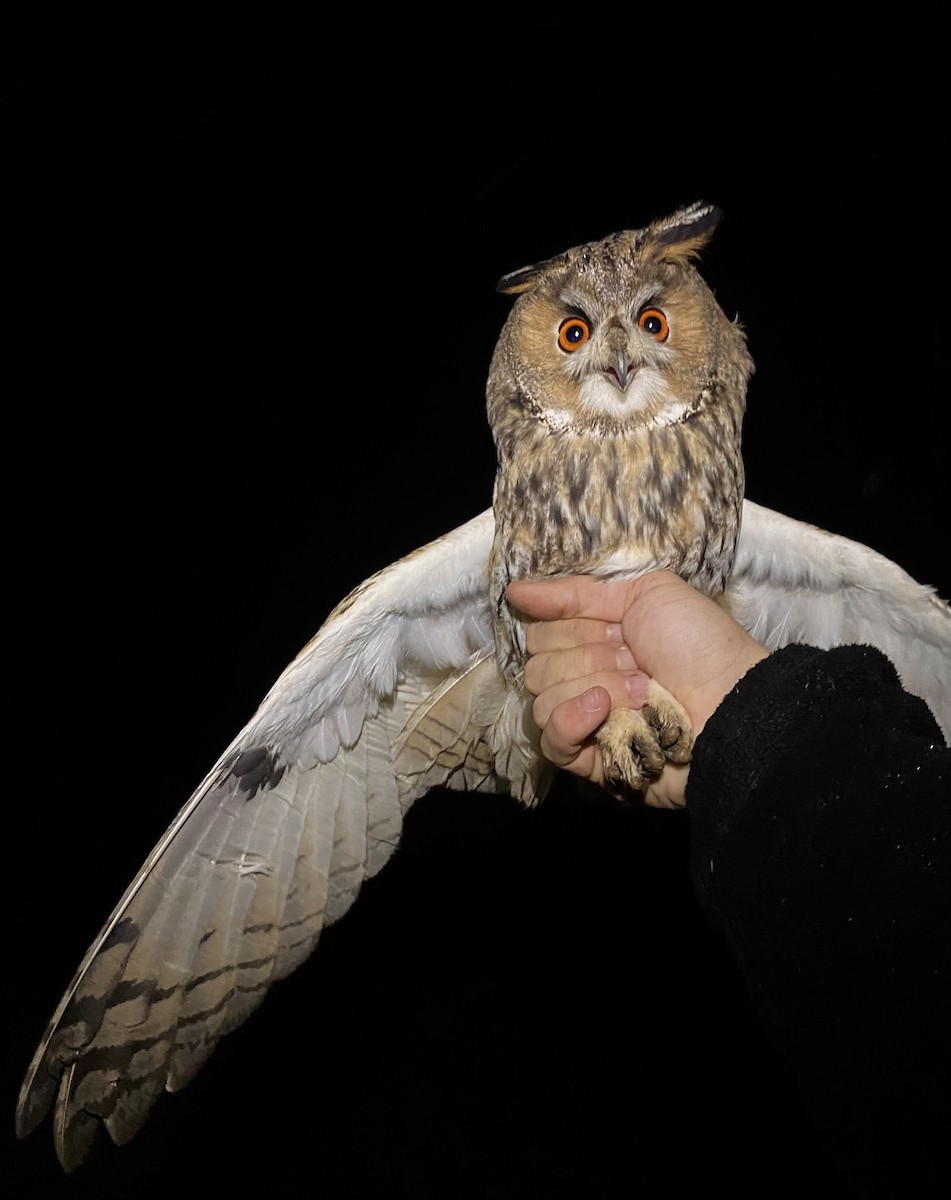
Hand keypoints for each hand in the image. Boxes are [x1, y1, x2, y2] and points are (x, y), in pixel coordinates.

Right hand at [507, 571, 769, 807]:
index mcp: (594, 641)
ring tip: (641, 690)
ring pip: (541, 699)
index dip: (573, 626)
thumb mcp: (644, 594)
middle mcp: (584, 680)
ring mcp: (587, 723)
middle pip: (538, 665)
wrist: (732, 700)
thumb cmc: (698, 643)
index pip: (542, 632)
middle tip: (635, 659)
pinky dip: (571, 720)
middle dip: (587, 656)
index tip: (617, 628)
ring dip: (594, 686)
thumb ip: (575, 593)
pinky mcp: (591, 761)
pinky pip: (551, 741)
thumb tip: (515, 590)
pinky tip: (602, 709)